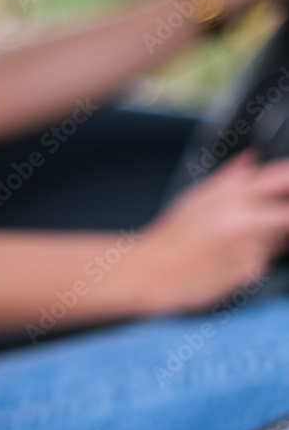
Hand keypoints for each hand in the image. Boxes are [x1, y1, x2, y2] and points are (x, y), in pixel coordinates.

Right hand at [138, 150, 288, 313]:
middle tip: (269, 216)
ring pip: (281, 238)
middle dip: (283, 213)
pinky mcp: (250, 271)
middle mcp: (243, 219)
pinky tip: (233, 255)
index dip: (288, 178)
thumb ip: (231, 176)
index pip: (278, 178)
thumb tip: (252, 158)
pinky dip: (257, 256)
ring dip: (271, 236)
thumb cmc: (173, 232)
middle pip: (287, 213)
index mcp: (230, 195)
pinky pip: (267, 260)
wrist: (155, 270)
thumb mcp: (198, 195)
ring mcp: (249, 247)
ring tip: (239, 236)